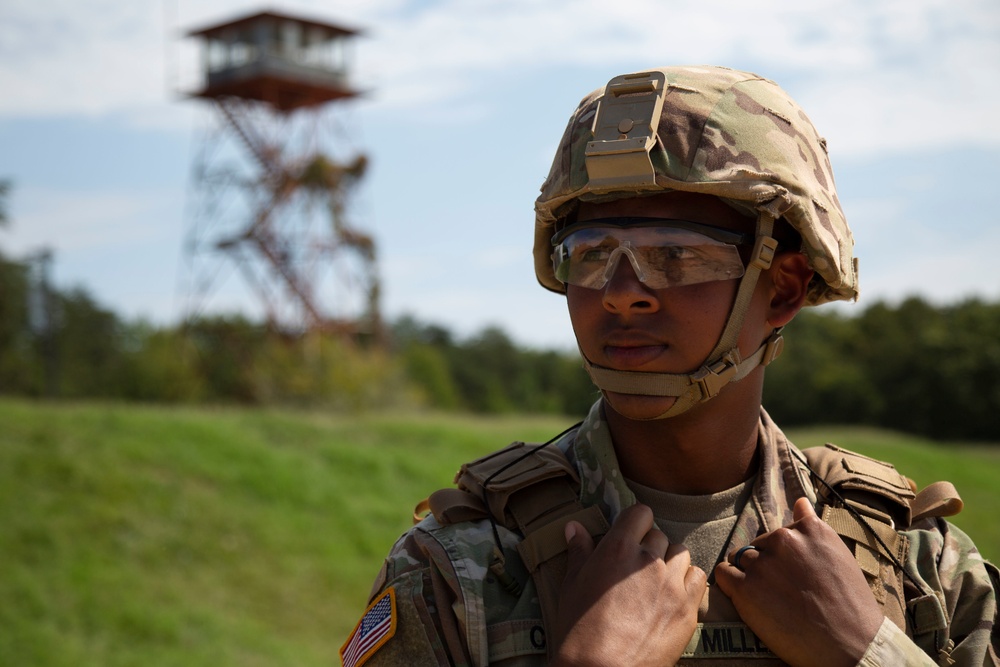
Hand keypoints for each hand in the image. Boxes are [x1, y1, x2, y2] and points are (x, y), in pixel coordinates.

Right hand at [551, 504, 706, 666]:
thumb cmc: (580, 628)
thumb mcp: (572, 584)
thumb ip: (578, 551)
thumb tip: (574, 527)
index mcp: (617, 548)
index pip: (640, 512)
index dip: (636, 522)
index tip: (631, 534)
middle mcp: (647, 559)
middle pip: (659, 535)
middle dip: (649, 547)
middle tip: (637, 569)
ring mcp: (670, 582)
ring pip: (680, 553)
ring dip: (670, 562)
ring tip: (657, 581)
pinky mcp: (687, 606)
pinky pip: (698, 577)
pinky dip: (689, 581)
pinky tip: (674, 594)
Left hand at [714, 498, 883, 666]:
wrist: (850, 645)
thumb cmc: (850, 605)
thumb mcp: (838, 556)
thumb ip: (813, 527)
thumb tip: (800, 501)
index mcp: (808, 529)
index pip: (779, 533)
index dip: (783, 557)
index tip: (794, 577)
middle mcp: (783, 540)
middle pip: (758, 546)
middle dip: (765, 565)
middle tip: (783, 593)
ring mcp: (762, 563)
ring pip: (740, 558)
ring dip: (748, 575)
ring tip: (768, 599)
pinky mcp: (745, 588)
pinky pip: (723, 574)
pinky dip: (730, 584)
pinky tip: (745, 599)